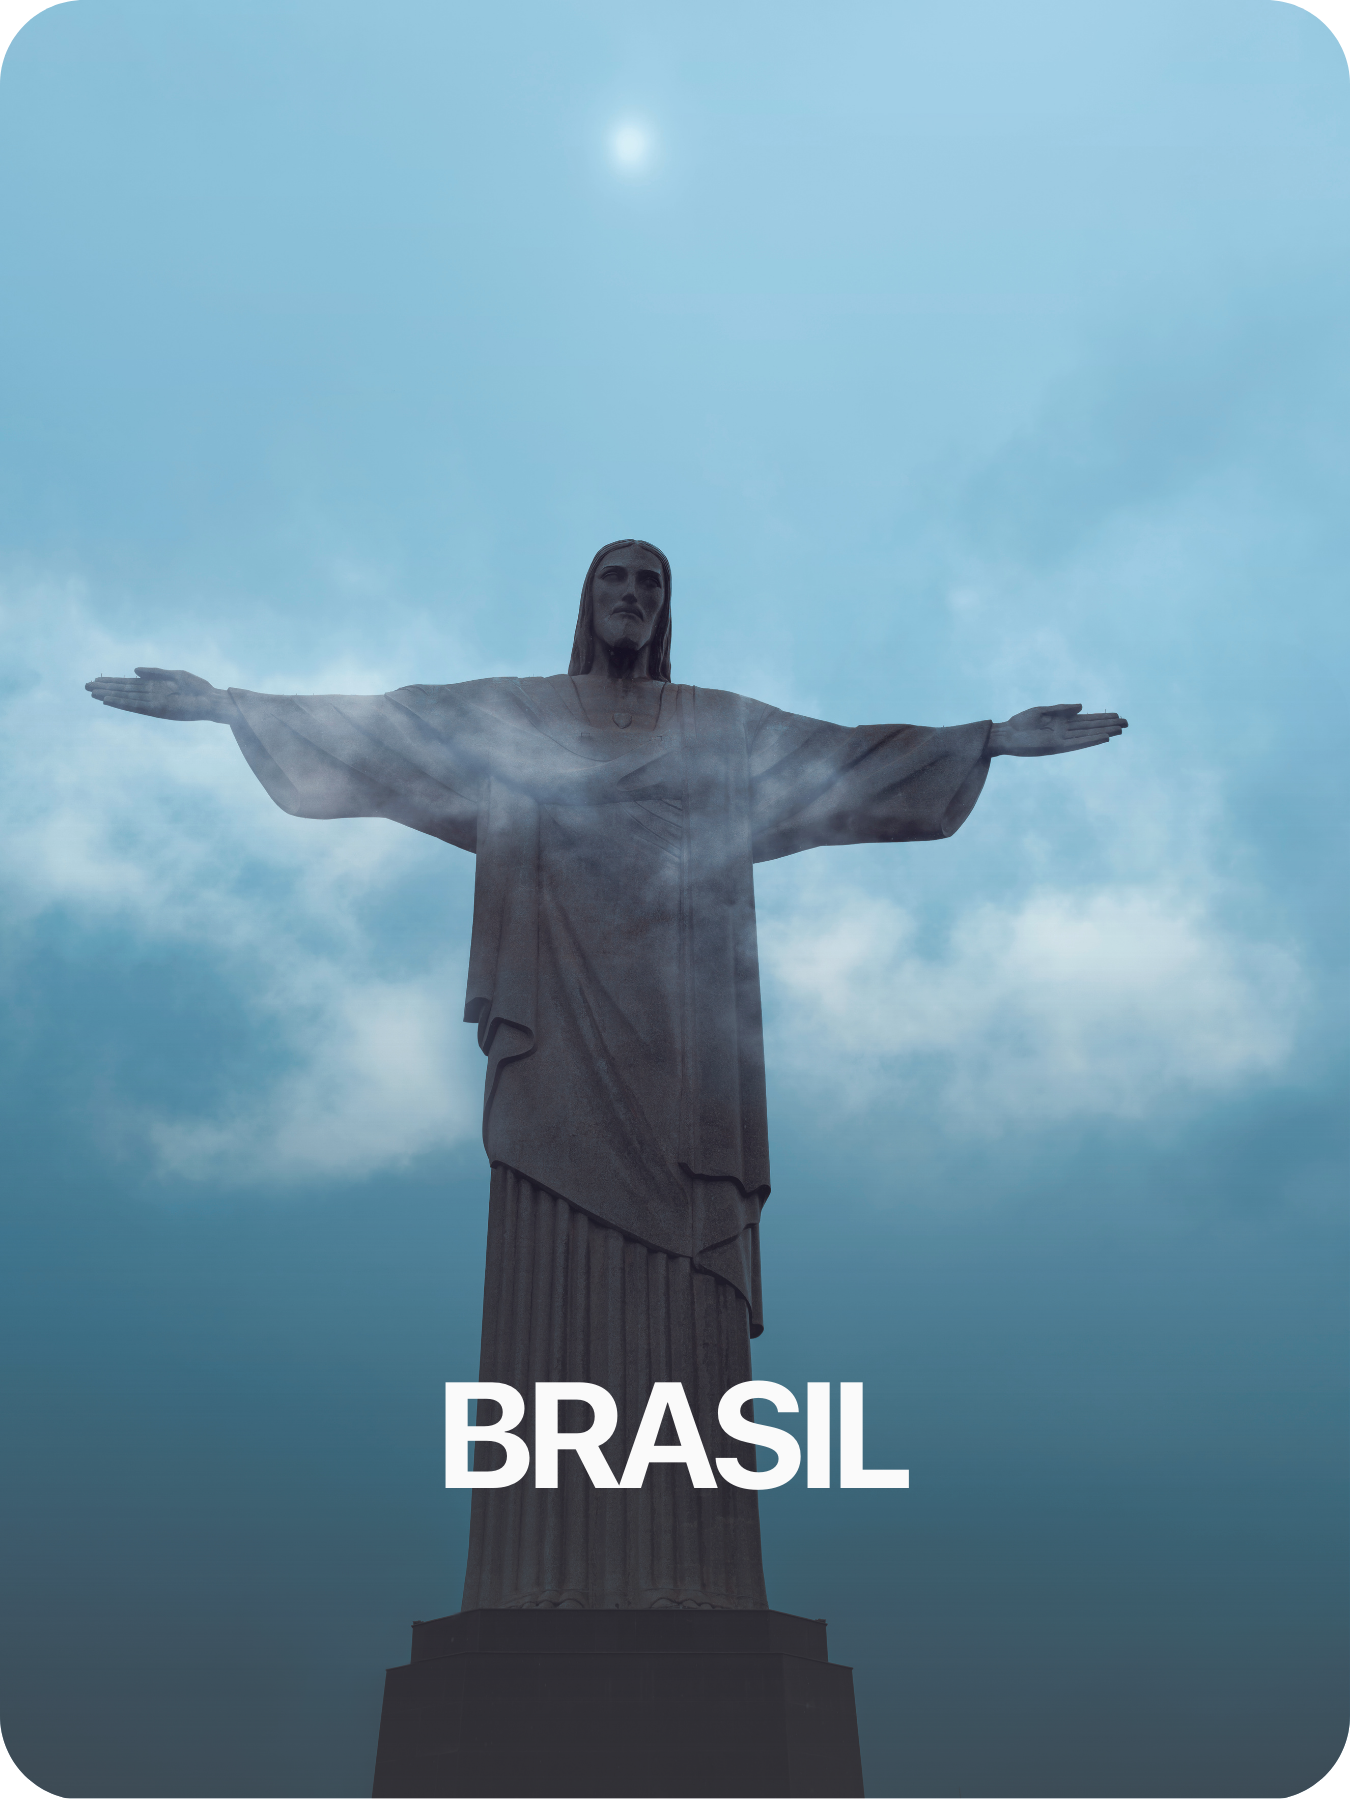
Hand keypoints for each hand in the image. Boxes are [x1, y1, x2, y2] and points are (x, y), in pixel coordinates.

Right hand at [84, 667, 237, 722]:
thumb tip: (134, 670)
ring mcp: (153, 703)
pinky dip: (121, 703)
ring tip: (92, 693)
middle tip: (85, 686)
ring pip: (125, 699)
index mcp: (154, 687)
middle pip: (123, 691)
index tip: (96, 680)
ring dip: (108, 696)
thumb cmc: (198, 688)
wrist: (213, 700)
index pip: (128, 685)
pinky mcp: (157, 710)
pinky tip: (108, 700)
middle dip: (105, 688)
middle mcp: (150, 696)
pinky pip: (136, 706)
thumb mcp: (176, 675)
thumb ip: (155, 672)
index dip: (112, 682)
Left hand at [988, 703, 1127, 756]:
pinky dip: (1091, 740)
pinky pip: (1077, 743)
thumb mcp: (1042, 711)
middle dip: (1108, 724)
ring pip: (1088, 735)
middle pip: (1091, 727)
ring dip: (1104, 732)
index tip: (1117, 715)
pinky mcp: (1056, 747)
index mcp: (1062, 722)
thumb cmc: (1020, 722)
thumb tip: (1082, 707)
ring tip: (1120, 730)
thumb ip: (1062, 708)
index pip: (1087, 720)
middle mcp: (1065, 731)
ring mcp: (1062, 740)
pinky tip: (1104, 737)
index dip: (1102, 718)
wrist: (1006, 734)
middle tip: (1126, 723)